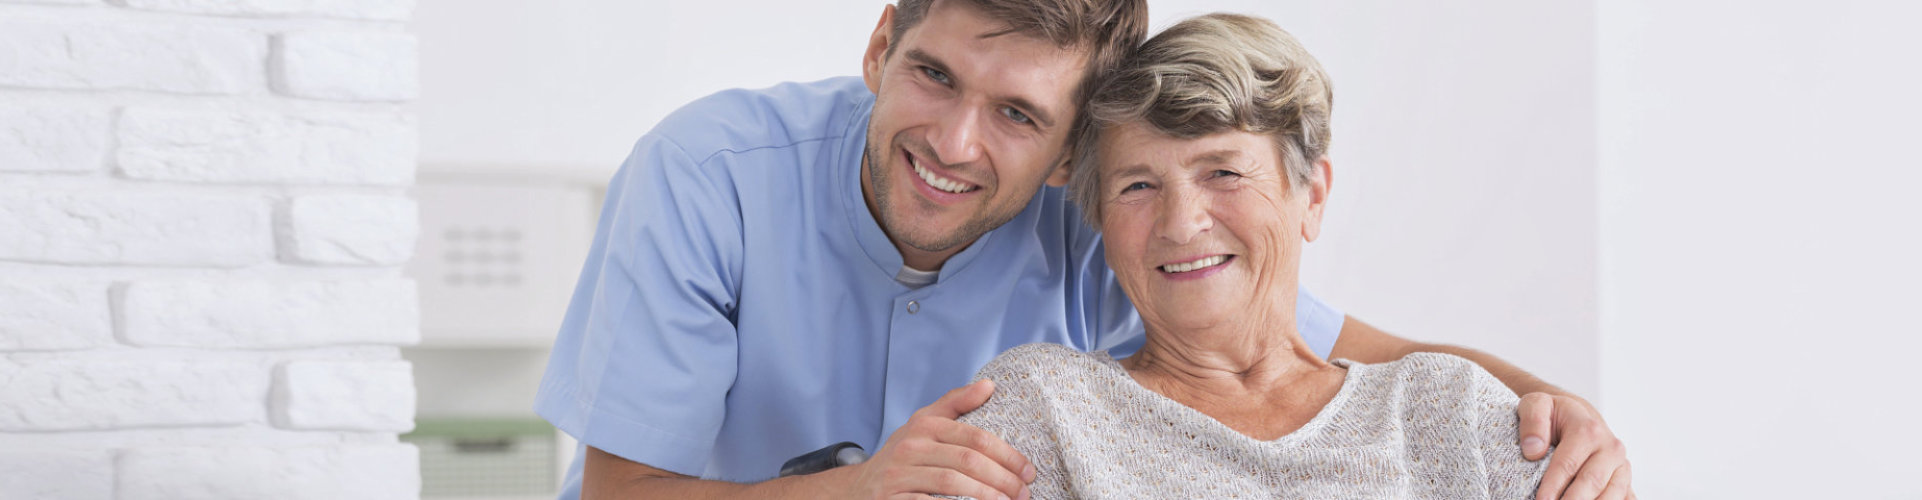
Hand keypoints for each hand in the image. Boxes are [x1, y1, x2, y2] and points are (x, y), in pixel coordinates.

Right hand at [850, 380, 1035, 499]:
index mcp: (925, 426)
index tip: (1029, 472)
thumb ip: (955, 404)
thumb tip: (989, 385)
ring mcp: (898, 475)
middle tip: (1024, 494)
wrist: (857, 489)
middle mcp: (910, 447)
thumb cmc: (902, 456)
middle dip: (1003, 479)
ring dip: (986, 496)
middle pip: (967, 461)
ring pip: (951, 483)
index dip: (1008, 455)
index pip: (976, 437)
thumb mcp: (923, 424)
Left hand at [1517, 393, 1632, 499]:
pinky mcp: (1625, 480)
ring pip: (1611, 495)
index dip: (1552, 486)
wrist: (1577, 417)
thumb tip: (1533, 450)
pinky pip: (1626, 499)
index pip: (1568, 464)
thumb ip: (1533, 421)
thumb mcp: (1536, 404)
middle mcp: (1610, 448)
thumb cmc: (1554, 414)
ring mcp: (1621, 466)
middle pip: (1592, 483)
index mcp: (1589, 430)